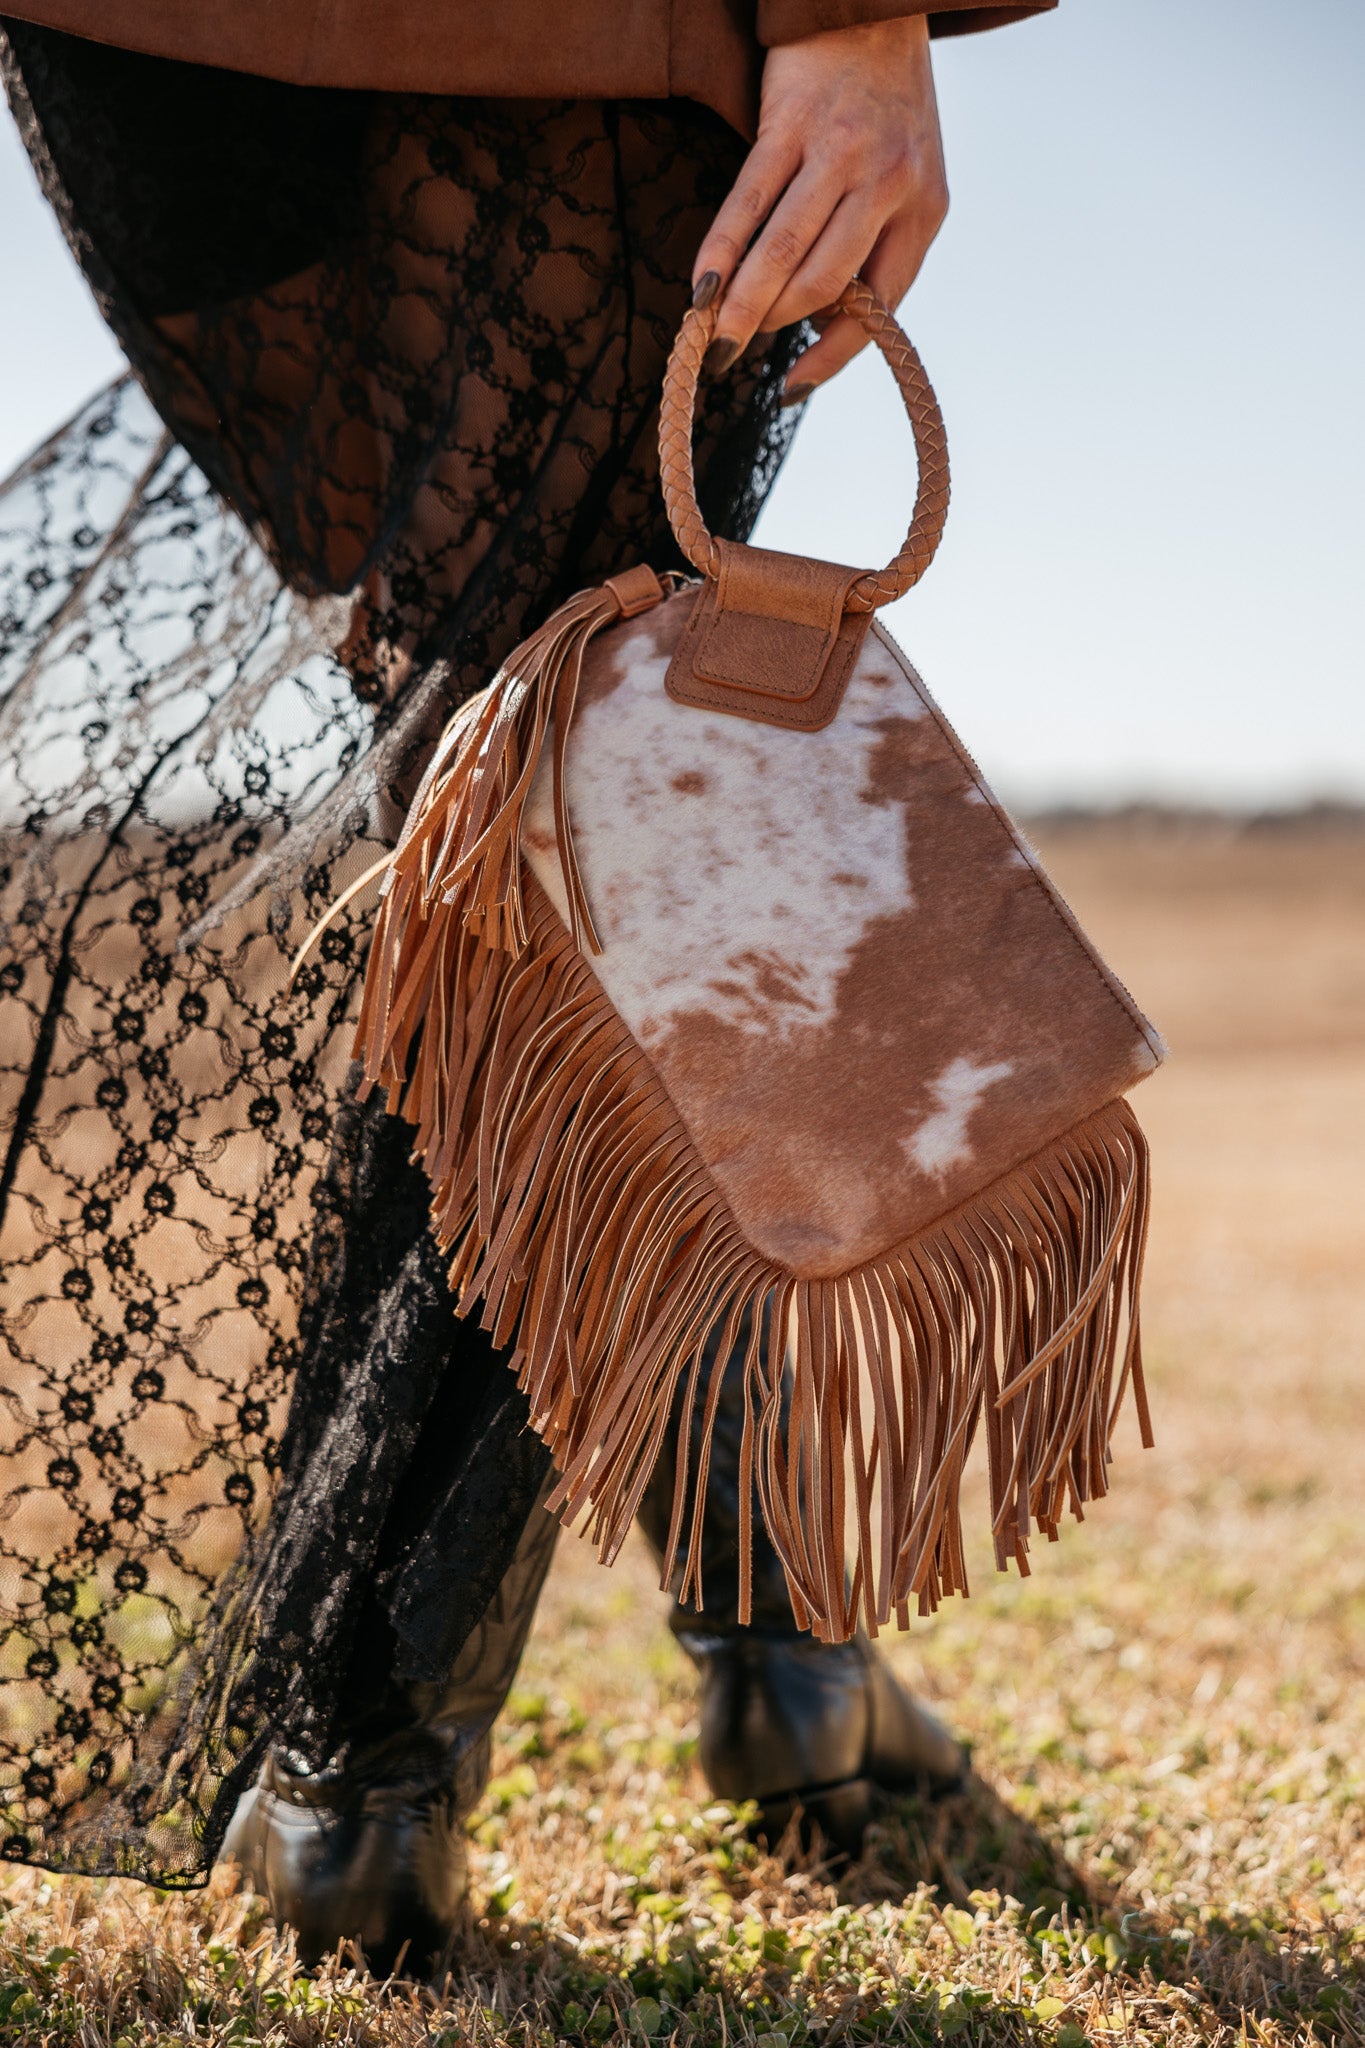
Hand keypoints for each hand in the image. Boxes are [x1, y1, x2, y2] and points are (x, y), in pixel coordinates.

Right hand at [691, 15, 947, 399]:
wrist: (872, 6)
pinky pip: (749, 204)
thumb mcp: (906, 176)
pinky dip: (721, 252)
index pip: (880, 305)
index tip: (792, 388)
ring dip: (743, 304)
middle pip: (824, 284)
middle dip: (774, 326)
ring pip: (784, 251)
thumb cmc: (884, 102)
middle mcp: (890, 183)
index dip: (833, 356)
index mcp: (925, 208)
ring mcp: (839, 151)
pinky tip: (702, 287)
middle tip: (735, 350)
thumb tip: (821, 325)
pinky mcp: (791, 123)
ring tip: (714, 336)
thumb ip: (875, 243)